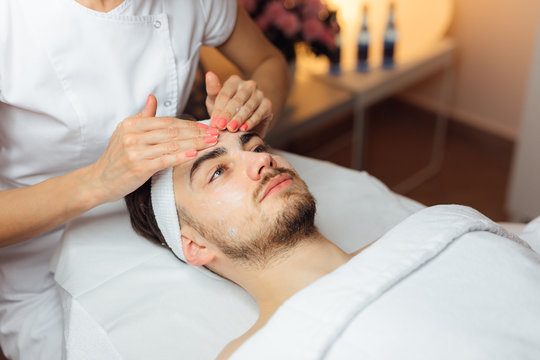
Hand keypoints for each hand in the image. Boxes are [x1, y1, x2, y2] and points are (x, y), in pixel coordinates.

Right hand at [86, 95, 218, 202]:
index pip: (167, 122)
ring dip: (195, 144)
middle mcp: (132, 135)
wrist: (100, 180)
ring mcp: (134, 151)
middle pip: (172, 132)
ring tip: (211, 143)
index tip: (206, 126)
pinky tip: (194, 154)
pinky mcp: (138, 167)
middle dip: (197, 133)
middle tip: (215, 133)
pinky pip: (164, 160)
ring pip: (171, 145)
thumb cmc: (117, 157)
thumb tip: (153, 98)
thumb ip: (143, 116)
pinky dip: (180, 156)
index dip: (189, 124)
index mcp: (131, 124)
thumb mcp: (126, 132)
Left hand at [205, 72, 272, 136]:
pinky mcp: (267, 104)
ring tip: (231, 129)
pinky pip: (259, 113)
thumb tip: (209, 74)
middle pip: (237, 100)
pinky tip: (244, 129)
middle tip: (221, 126)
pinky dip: (251, 122)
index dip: (219, 109)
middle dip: (228, 114)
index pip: (225, 94)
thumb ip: (212, 90)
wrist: (247, 120)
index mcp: (234, 81)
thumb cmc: (227, 109)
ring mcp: (259, 94)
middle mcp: (248, 85)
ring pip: (248, 107)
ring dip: (239, 119)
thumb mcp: (216, 101)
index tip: (213, 122)